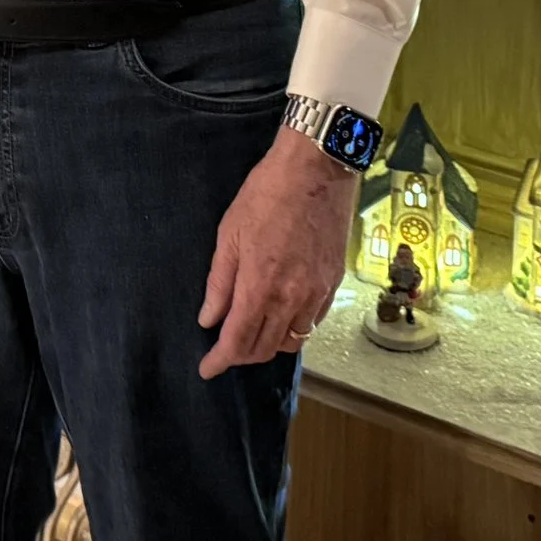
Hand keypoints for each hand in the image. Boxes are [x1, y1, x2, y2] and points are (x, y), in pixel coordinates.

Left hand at [196, 126, 352, 379]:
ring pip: (291, 341)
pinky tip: (281, 317)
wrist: (315, 170)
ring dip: (268, 345)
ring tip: (252, 333)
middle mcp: (291, 299)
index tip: (207, 370)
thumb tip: (209, 319)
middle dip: (241, 355)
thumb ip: (220, 283)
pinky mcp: (333, 283)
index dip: (220, 361)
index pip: (237, 341)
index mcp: (259, 287)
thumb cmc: (265, 196)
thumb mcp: (229, 235)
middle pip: (264, 348)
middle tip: (225, 348)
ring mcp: (316, 293)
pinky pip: (312, 323)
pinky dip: (293, 330)